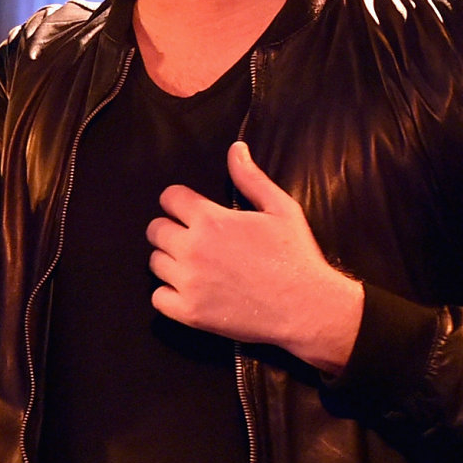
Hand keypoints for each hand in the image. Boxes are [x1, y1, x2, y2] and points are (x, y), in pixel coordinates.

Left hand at [147, 142, 365, 373]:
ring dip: (170, 261)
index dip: (179, 201)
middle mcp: (192, 249)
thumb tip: (235, 149)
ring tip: (194, 265)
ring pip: (155, 263)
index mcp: (211, 220)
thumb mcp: (280, 209)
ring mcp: (188, 283)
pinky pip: (158, 298)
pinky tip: (189, 291)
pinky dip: (169, 295)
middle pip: (155, 230)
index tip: (190, 211)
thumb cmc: (295, 255)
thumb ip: (251, 178)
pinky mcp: (189, 313)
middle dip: (171, 229)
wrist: (307, 308)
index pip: (169, 198)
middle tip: (192, 240)